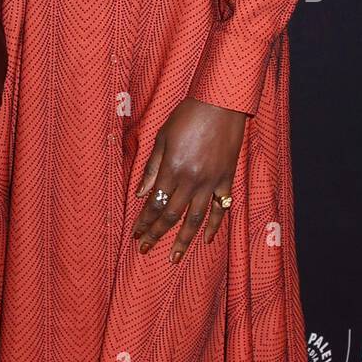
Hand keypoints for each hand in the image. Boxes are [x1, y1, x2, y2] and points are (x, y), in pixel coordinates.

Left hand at [132, 97, 245, 263]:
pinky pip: (220, 209)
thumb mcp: (162, 136)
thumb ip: (151, 167)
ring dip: (183, 240)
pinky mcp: (226, 180)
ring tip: (174, 257)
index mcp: (172, 168)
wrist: (221, 104)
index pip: (154, 203)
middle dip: (156, 234)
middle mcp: (190, 179)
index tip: (135, 235)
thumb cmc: (187, 115)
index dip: (144, 221)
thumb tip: (140, 194)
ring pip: (195, 218)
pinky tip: (205, 240)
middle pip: (171, 214)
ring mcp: (210, 182)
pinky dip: (213, 226)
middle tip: (145, 249)